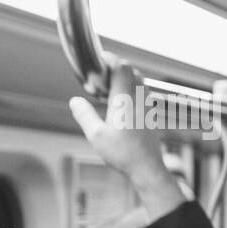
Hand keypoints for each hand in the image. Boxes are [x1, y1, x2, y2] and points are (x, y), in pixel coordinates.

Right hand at [68, 58, 165, 181]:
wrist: (147, 168)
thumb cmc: (123, 154)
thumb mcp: (95, 135)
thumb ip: (84, 114)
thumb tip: (75, 101)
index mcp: (125, 100)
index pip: (122, 67)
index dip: (110, 58)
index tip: (98, 58)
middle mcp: (140, 99)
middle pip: (132, 71)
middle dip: (115, 68)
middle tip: (99, 77)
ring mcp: (148, 107)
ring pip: (139, 82)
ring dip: (124, 79)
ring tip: (107, 91)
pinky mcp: (151, 115)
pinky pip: (143, 94)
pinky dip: (131, 90)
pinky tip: (120, 104)